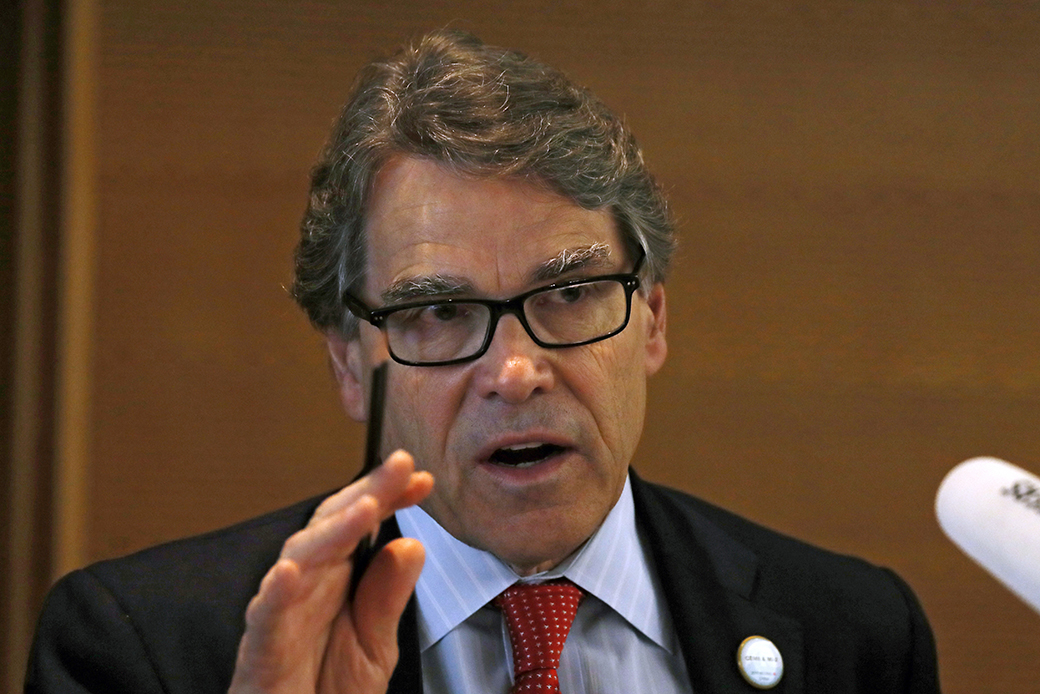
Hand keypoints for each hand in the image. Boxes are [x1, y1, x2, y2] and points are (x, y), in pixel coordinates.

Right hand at [228, 450, 433, 693]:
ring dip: (331, 532)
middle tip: (397, 467)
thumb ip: (388, 597)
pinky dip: (276, 594)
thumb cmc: (326, 692)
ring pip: (298, 560)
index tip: (419, 478)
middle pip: (331, 528)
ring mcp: (281, 616)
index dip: (388, 497)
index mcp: (336, 582)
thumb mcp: (375, 646)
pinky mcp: (260, 652)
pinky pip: (264, 618)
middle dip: (365, 493)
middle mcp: (306, 589)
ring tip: (364, 508)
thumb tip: (411, 545)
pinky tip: (290, 572)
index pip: (361, 527)